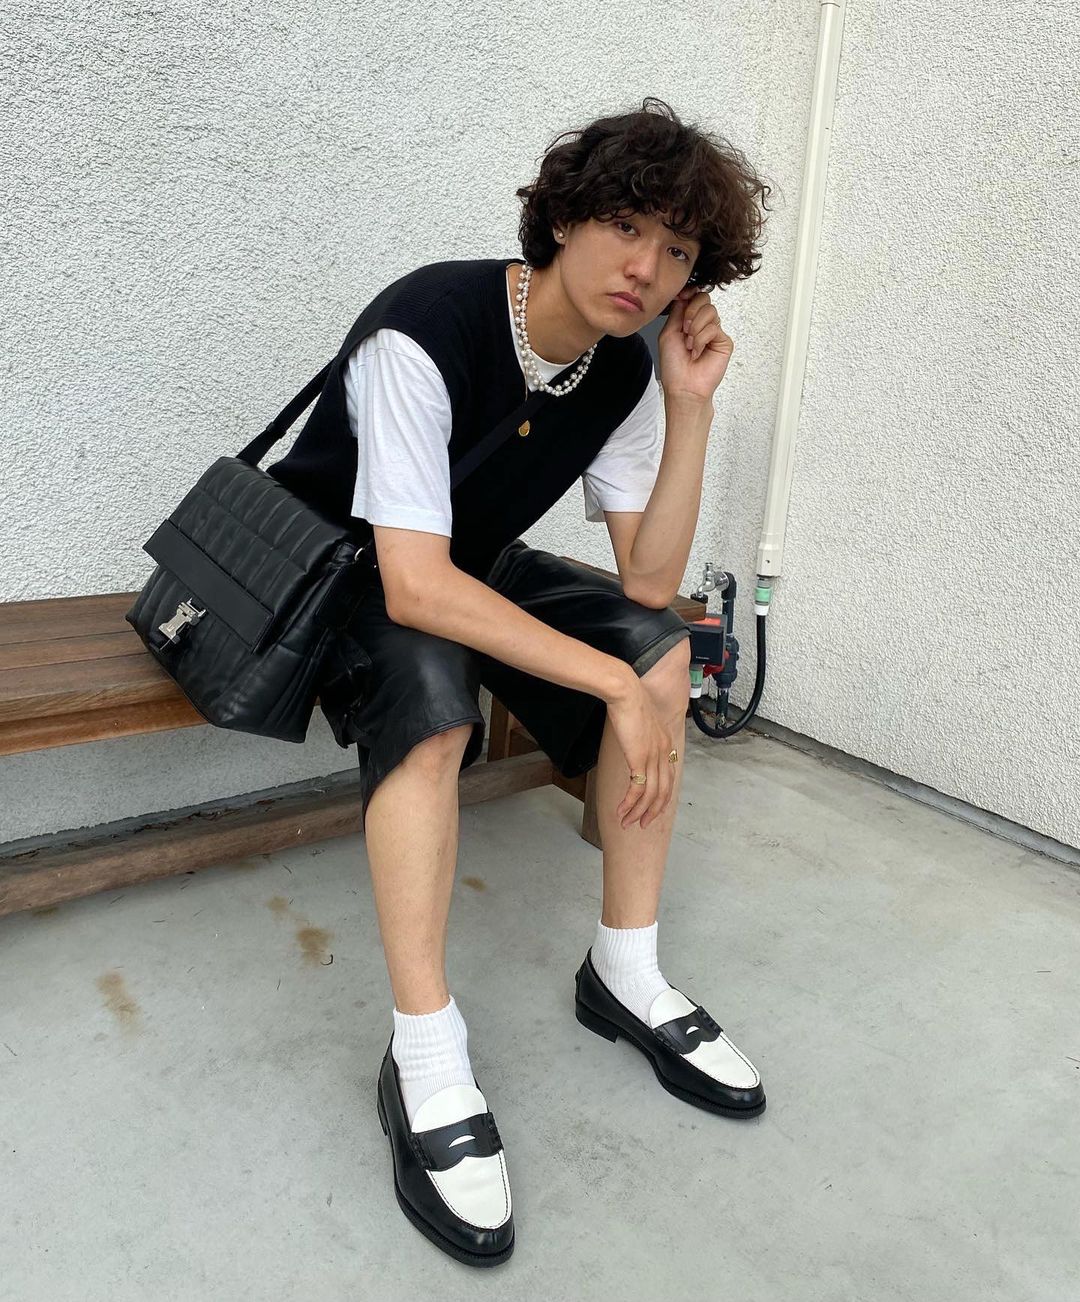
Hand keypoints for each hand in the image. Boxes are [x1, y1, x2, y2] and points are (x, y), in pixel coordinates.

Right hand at [604, 672, 676, 830]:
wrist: (625, 692)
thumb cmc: (629, 701)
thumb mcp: (641, 719)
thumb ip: (642, 733)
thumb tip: (634, 738)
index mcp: (667, 743)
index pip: (670, 777)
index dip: (662, 796)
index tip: (652, 807)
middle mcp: (664, 753)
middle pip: (663, 792)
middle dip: (653, 811)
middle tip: (642, 824)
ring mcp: (653, 757)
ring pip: (651, 795)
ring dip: (638, 812)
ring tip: (627, 823)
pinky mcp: (640, 759)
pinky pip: (637, 790)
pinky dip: (629, 803)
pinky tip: (620, 811)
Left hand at [657, 285, 733, 403]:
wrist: (683, 387)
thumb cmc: (674, 366)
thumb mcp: (669, 332)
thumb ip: (677, 311)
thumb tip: (685, 293)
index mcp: (688, 321)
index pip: (693, 297)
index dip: (689, 293)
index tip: (682, 295)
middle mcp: (702, 325)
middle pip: (704, 299)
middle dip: (692, 311)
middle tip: (685, 329)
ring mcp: (714, 333)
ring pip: (710, 311)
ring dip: (695, 328)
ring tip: (689, 345)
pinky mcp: (724, 341)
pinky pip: (714, 328)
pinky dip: (701, 339)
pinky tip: (697, 352)